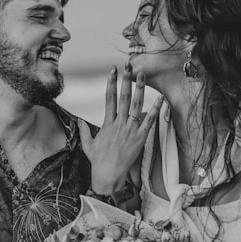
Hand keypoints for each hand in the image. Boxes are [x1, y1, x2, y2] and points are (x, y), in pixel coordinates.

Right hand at [78, 65, 160, 194]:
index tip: (112, 70)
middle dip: (126, 81)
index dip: (111, 83)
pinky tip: (161, 99)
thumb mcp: (88, 145)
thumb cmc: (98, 161)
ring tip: (143, 76)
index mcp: (107, 124)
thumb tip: (79, 121)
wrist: (108, 175)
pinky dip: (156, 110)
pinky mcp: (140, 138)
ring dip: (140, 90)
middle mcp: (119, 124)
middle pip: (123, 98)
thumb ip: (84, 132)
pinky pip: (150, 122)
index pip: (109, 98)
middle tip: (128, 66)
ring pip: (137, 106)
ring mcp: (130, 130)